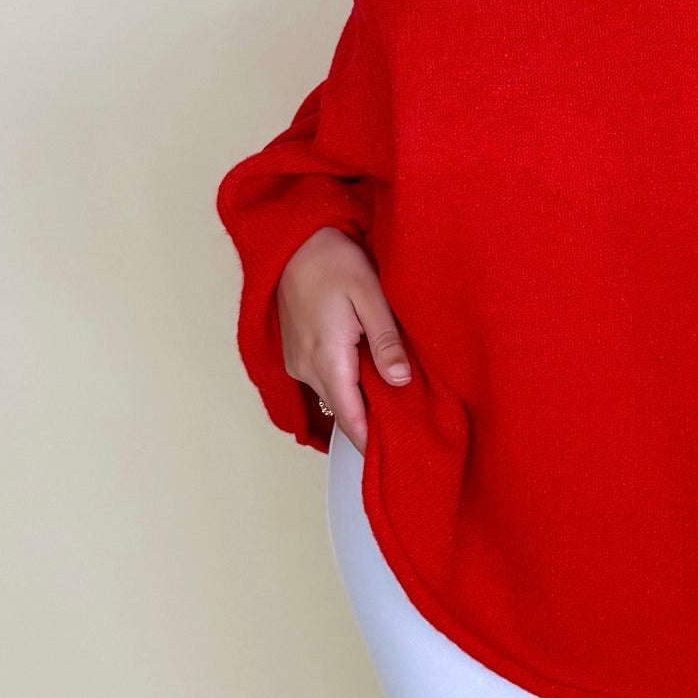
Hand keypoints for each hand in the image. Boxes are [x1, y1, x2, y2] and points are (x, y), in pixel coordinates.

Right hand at [276, 226, 410, 453]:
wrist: (292, 239)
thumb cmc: (333, 260)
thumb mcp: (370, 294)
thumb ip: (385, 340)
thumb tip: (400, 382)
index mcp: (327, 358)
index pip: (350, 417)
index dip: (370, 441)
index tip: (393, 458)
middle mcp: (305, 367)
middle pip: (341, 410)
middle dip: (369, 423)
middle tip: (405, 430)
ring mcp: (296, 360)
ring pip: (331, 395)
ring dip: (357, 402)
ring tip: (392, 403)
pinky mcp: (294, 350)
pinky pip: (321, 379)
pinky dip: (343, 384)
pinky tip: (367, 375)